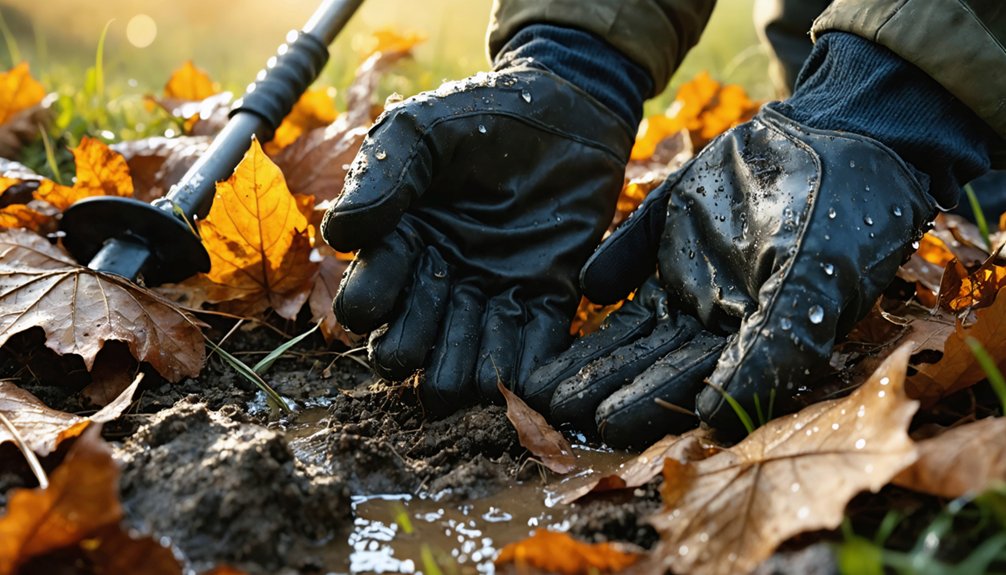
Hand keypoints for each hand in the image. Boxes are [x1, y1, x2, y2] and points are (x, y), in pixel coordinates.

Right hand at [320, 65, 632, 413]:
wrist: (563, 109)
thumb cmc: (481, 115)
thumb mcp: (421, 131)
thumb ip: (381, 176)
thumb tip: (337, 235)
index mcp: (399, 246)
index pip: (365, 303)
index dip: (369, 305)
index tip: (388, 281)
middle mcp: (438, 282)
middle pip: (408, 351)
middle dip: (412, 352)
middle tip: (433, 324)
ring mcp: (492, 295)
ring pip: (464, 367)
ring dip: (465, 373)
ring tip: (480, 341)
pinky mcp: (546, 299)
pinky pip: (532, 353)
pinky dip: (527, 371)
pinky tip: (524, 370)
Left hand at [533, 103, 936, 445]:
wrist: (843, 139)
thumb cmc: (844, 220)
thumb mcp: (813, 288)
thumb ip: (769, 348)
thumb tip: (712, 417)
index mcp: (748, 342)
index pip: (691, 383)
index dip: (648, 403)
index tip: (604, 424)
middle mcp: (713, 319)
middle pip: (651, 359)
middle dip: (603, 384)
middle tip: (553, 408)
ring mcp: (689, 275)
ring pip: (631, 322)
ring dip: (589, 349)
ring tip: (539, 379)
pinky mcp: (671, 232)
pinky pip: (632, 254)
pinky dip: (608, 268)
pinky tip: (582, 289)